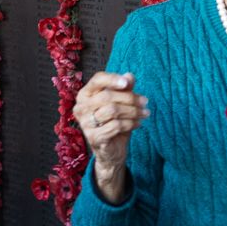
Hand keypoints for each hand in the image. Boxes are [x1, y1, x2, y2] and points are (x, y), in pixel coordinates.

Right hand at [74, 72, 148, 202]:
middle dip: (130, 98)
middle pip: (107, 96)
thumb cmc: (115, 122)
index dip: (112, 79)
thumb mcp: (121, 103)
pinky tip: (138, 124)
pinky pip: (116, 126)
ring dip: (133, 111)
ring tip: (144, 114)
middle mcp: (81, 107)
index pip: (97, 80)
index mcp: (85, 94)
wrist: (112, 149)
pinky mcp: (93, 137)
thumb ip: (124, 88)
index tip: (127, 83)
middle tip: (145, 102)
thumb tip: (129, 76)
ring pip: (113, 110)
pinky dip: (130, 124)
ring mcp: (85, 123)